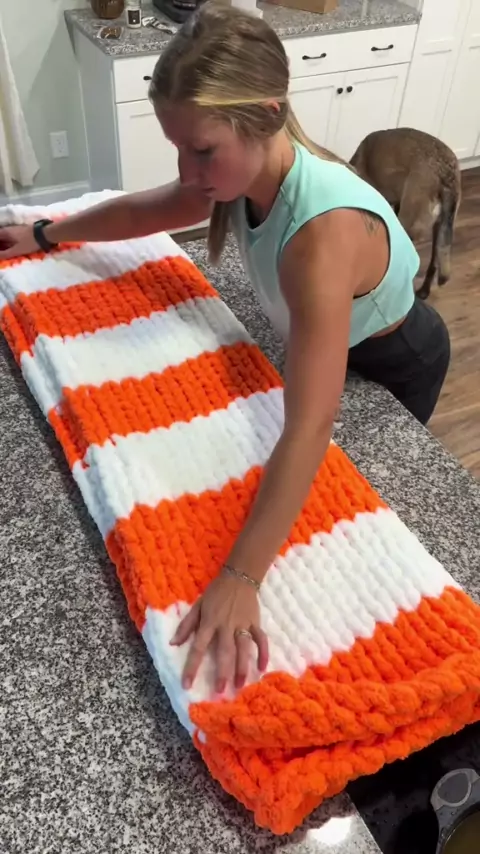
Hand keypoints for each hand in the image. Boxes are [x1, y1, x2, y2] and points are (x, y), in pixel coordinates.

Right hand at [0, 225, 39, 259]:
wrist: (45, 234)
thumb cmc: (29, 242)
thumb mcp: (17, 250)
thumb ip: (5, 254)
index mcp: (6, 232)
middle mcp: (9, 230)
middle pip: (1, 237)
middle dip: (0, 245)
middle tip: (2, 254)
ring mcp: (16, 230)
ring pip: (6, 237)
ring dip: (4, 245)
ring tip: (4, 252)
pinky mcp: (22, 233)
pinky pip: (12, 238)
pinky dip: (9, 243)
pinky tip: (12, 249)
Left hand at [170, 572, 268, 692]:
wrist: (239, 576)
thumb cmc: (216, 593)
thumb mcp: (198, 606)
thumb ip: (186, 625)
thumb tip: (173, 643)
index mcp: (209, 622)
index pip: (198, 647)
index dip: (192, 666)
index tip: (186, 684)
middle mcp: (226, 625)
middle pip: (225, 651)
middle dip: (222, 671)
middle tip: (220, 691)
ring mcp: (243, 624)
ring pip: (244, 648)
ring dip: (242, 667)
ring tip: (240, 685)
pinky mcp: (256, 622)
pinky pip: (261, 639)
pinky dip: (263, 653)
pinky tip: (262, 668)